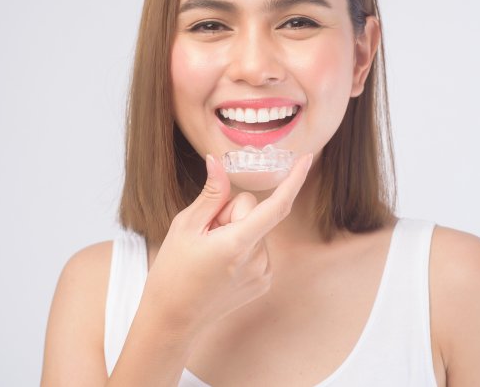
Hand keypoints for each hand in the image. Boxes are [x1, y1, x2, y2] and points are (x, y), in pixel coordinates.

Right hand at [142, 152, 312, 336]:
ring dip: (236, 232)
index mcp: (238, 244)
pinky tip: (220, 264)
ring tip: (211, 254)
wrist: (173, 319)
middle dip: (231, 213)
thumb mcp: (185, 226)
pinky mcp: (263, 282)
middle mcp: (258, 260)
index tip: (306, 159)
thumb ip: (211, 194)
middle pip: (254, 212)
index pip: (276, 206)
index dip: (294, 180)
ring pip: (256, 229)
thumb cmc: (173, 272)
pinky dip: (242, 247)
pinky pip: (258, 247)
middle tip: (205, 235)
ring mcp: (263, 273)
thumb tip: (218, 162)